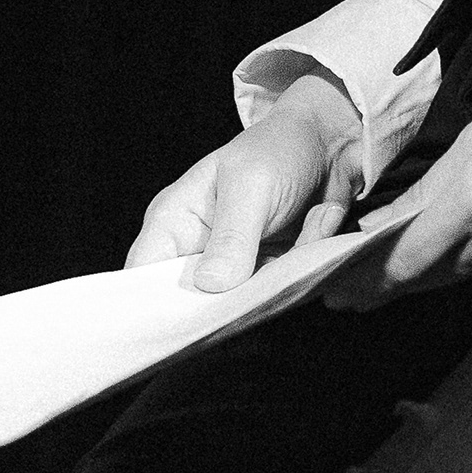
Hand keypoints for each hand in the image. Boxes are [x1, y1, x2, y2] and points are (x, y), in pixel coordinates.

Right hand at [125, 75, 369, 293]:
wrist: (329, 141)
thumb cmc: (278, 149)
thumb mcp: (251, 184)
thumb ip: (231, 235)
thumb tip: (210, 285)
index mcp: (173, 224)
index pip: (142, 281)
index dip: (155, 311)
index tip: (186, 330)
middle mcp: (196, 252)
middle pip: (193, 306)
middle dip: (229, 303)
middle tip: (261, 281)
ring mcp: (232, 267)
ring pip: (241, 306)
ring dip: (276, 280)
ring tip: (296, 239)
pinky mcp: (264, 275)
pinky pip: (278, 295)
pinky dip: (302, 270)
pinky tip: (314, 228)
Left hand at [329, 67, 471, 309]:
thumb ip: (429, 188)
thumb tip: (384, 226)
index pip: (405, 261)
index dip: (368, 283)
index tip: (338, 291)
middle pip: (429, 277)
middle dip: (392, 281)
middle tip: (354, 290)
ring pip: (465, 275)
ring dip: (442, 263)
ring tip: (430, 243)